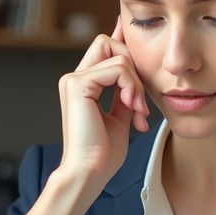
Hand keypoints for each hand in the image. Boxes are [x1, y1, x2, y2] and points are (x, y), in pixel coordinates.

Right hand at [56, 17, 149, 192]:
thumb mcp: (121, 115)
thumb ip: (126, 92)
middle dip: (134, 67)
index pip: (103, 48)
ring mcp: (73, 80)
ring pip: (118, 56)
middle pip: (109, 43)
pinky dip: (131, 86)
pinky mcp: (78, 85)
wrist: (90, 173)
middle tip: (140, 101)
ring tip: (138, 109)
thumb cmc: (103, 153)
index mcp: (82, 84)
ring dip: (136, 83)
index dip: (122, 41)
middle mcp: (74, 78)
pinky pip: (117, 69)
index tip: (142, 45)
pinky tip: (132, 106)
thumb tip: (136, 74)